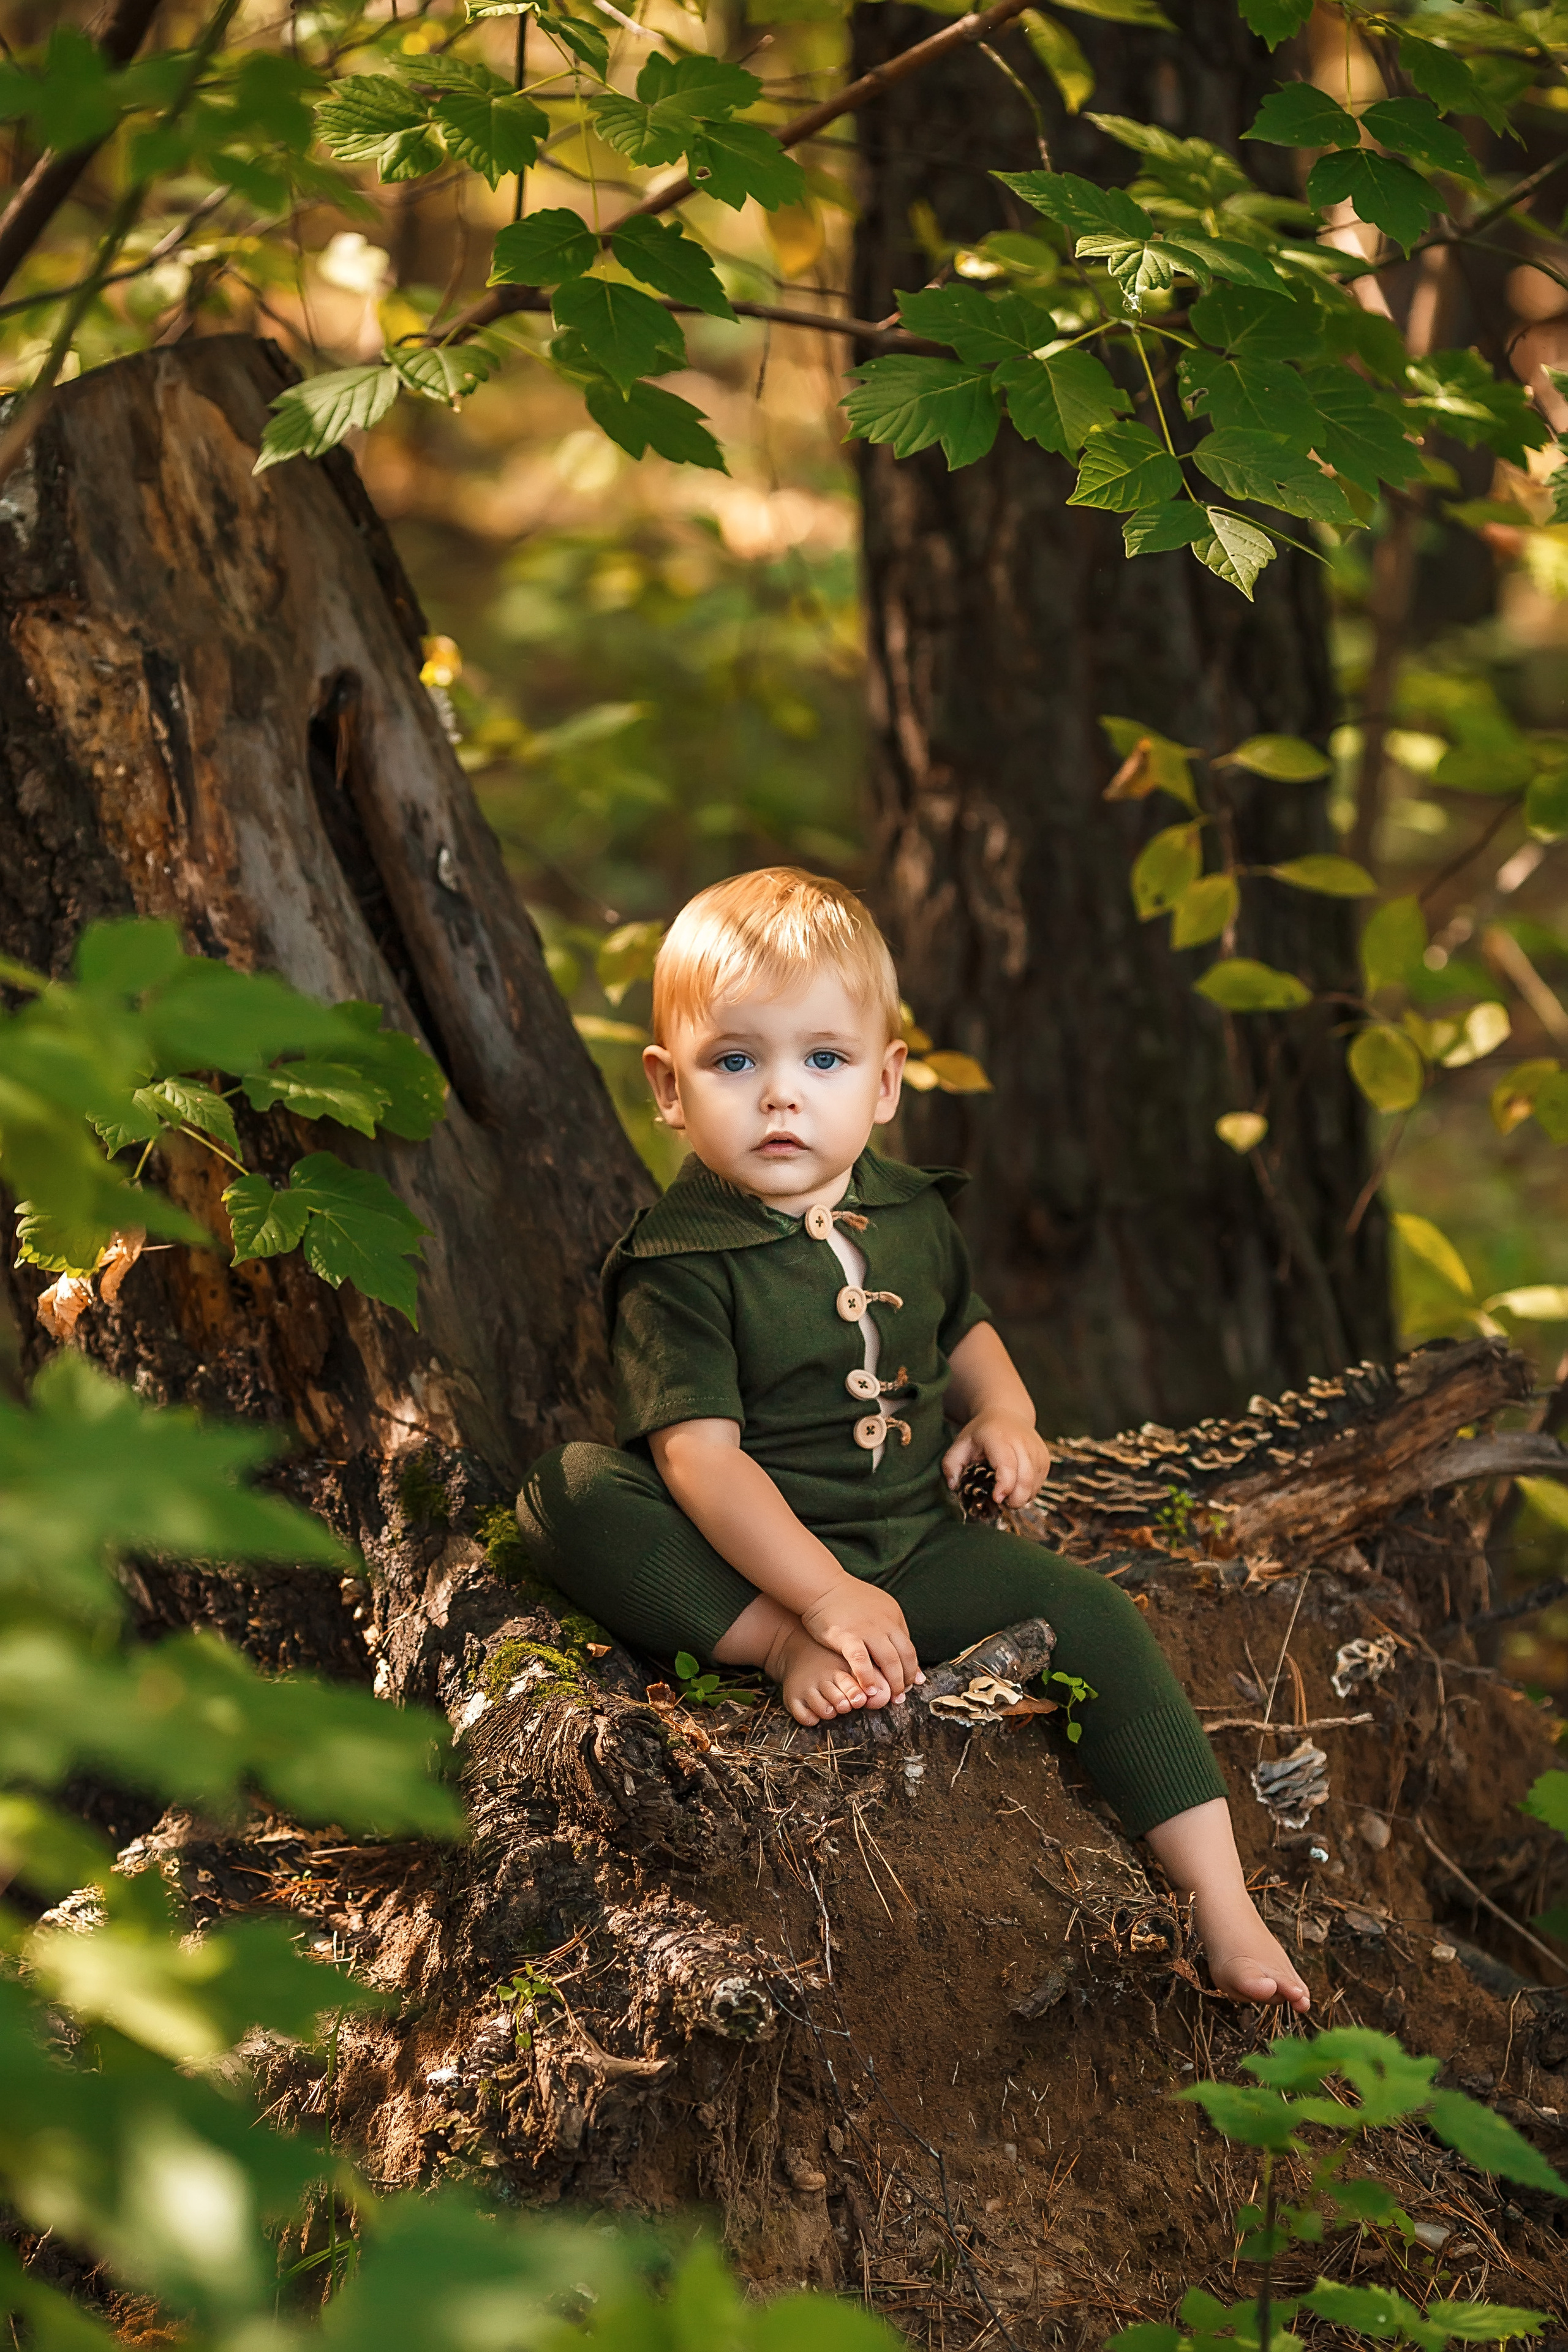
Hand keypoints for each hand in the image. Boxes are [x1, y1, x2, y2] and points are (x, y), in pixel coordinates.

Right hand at [799, 1575, 921, 1706]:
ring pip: (890, 1660)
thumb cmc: (844, 1600)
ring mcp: (867, 1628)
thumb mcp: (875, 1608)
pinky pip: (862, 1661)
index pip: (909, 1647)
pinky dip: (867, 1677)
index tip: (910, 1683)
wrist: (821, 1585)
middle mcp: (885, 1621)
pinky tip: (868, 1689)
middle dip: (906, 1678)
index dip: (912, 1668)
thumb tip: (898, 1646)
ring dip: (893, 1682)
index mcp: (893, 1615)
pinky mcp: (847, 1635)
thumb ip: (889, 1627)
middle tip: (901, 1695)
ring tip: (889, 1697)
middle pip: (905, 1655)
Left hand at [943, 1410, 1050, 1506]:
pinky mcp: (1045, 1459)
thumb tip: (954, 1486)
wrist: (1007, 1414)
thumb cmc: (981, 1434)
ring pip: (1033, 1484)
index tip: (996, 1499)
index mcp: (998, 1437)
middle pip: (1024, 1478)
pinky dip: (1027, 1492)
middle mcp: (1022, 1442)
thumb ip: (951, 1465)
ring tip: (1005, 1495)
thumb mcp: (960, 1444)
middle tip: (1000, 1502)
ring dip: (1020, 1497)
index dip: (1004, 1486)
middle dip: (1014, 1499)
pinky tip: (1015, 1488)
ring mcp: (1037, 1450)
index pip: (1007, 1465)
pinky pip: (1039, 1484)